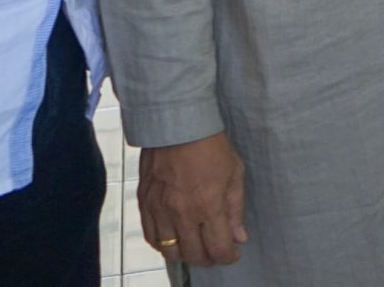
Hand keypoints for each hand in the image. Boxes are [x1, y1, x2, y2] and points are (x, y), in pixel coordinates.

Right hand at [140, 133, 247, 267]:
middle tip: (215, 251)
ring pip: (169, 251)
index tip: (232, 253)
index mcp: (208, 205)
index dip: (228, 257)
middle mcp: (181, 213)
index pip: (217, 248)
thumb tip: (239, 237)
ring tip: (195, 246)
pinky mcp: (144, 203)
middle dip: (208, 259)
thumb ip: (235, 209)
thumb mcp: (234, 174)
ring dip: (185, 254)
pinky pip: (150, 236)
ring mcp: (159, 209)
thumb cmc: (211, 146)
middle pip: (193, 255)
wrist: (176, 124)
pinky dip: (163, 244)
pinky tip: (174, 238)